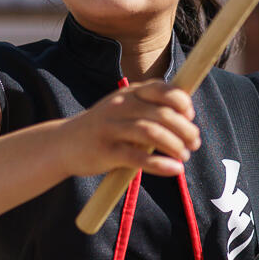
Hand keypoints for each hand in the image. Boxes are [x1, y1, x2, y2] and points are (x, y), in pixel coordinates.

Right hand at [57, 81, 200, 179]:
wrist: (63, 144)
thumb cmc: (106, 128)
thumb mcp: (125, 109)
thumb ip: (151, 107)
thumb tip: (188, 114)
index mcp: (129, 93)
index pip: (162, 89)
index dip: (182, 102)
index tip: (190, 117)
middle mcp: (120, 106)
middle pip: (162, 114)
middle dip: (185, 129)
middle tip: (195, 144)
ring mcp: (111, 128)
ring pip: (152, 133)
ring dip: (175, 146)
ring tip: (184, 157)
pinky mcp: (105, 151)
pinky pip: (137, 157)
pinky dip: (160, 164)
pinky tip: (174, 170)